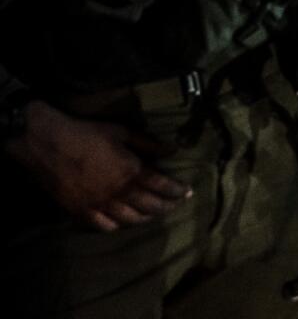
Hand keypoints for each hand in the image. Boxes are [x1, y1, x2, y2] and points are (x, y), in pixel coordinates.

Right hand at [2, 101, 191, 231]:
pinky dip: (119, 226)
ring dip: (147, 218)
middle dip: (167, 206)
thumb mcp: (122, 133)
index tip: (188, 192)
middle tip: (176, 205)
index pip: (162, 186)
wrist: (46, 143)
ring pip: (130, 219)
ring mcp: (99, 205)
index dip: (178, 190)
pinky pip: (104, 226)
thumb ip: (149, 144)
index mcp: (131, 172)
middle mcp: (119, 193)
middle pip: (150, 206)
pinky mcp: (80, 211)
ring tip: (155, 213)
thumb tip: (173, 150)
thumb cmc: (86, 134)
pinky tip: (124, 222)